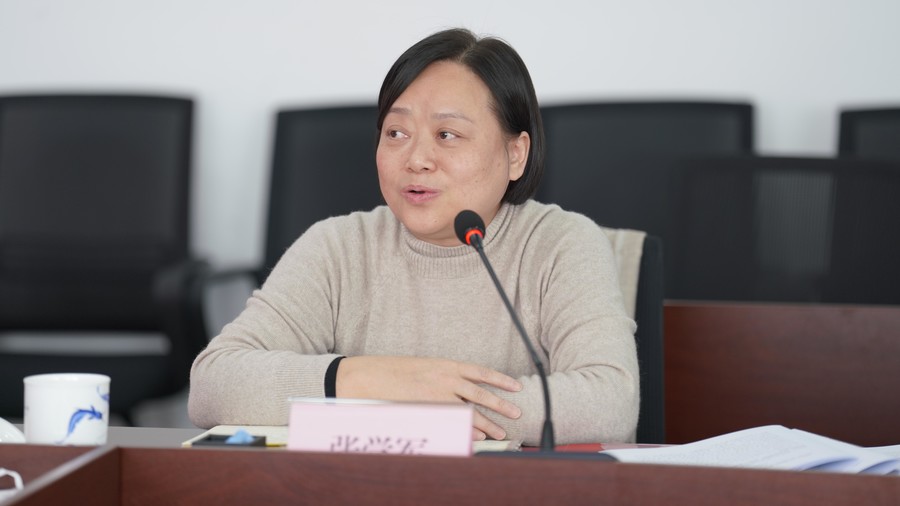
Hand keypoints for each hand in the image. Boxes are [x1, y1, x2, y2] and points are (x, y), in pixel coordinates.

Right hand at [336, 356, 521, 440]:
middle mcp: (445, 379)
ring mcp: (437, 396)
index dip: (500, 379)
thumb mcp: (424, 367)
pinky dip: (467, 431)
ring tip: (501, 432)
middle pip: (481, 394)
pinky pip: (453, 422)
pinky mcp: (428, 410)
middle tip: (516, 413)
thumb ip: (444, 377)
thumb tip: (461, 389)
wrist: (370, 377)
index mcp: (446, 364)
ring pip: (470, 411)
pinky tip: (477, 438)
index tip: (516, 386)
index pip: (481, 372)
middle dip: (501, 404)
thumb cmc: (394, 371)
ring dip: (487, 424)